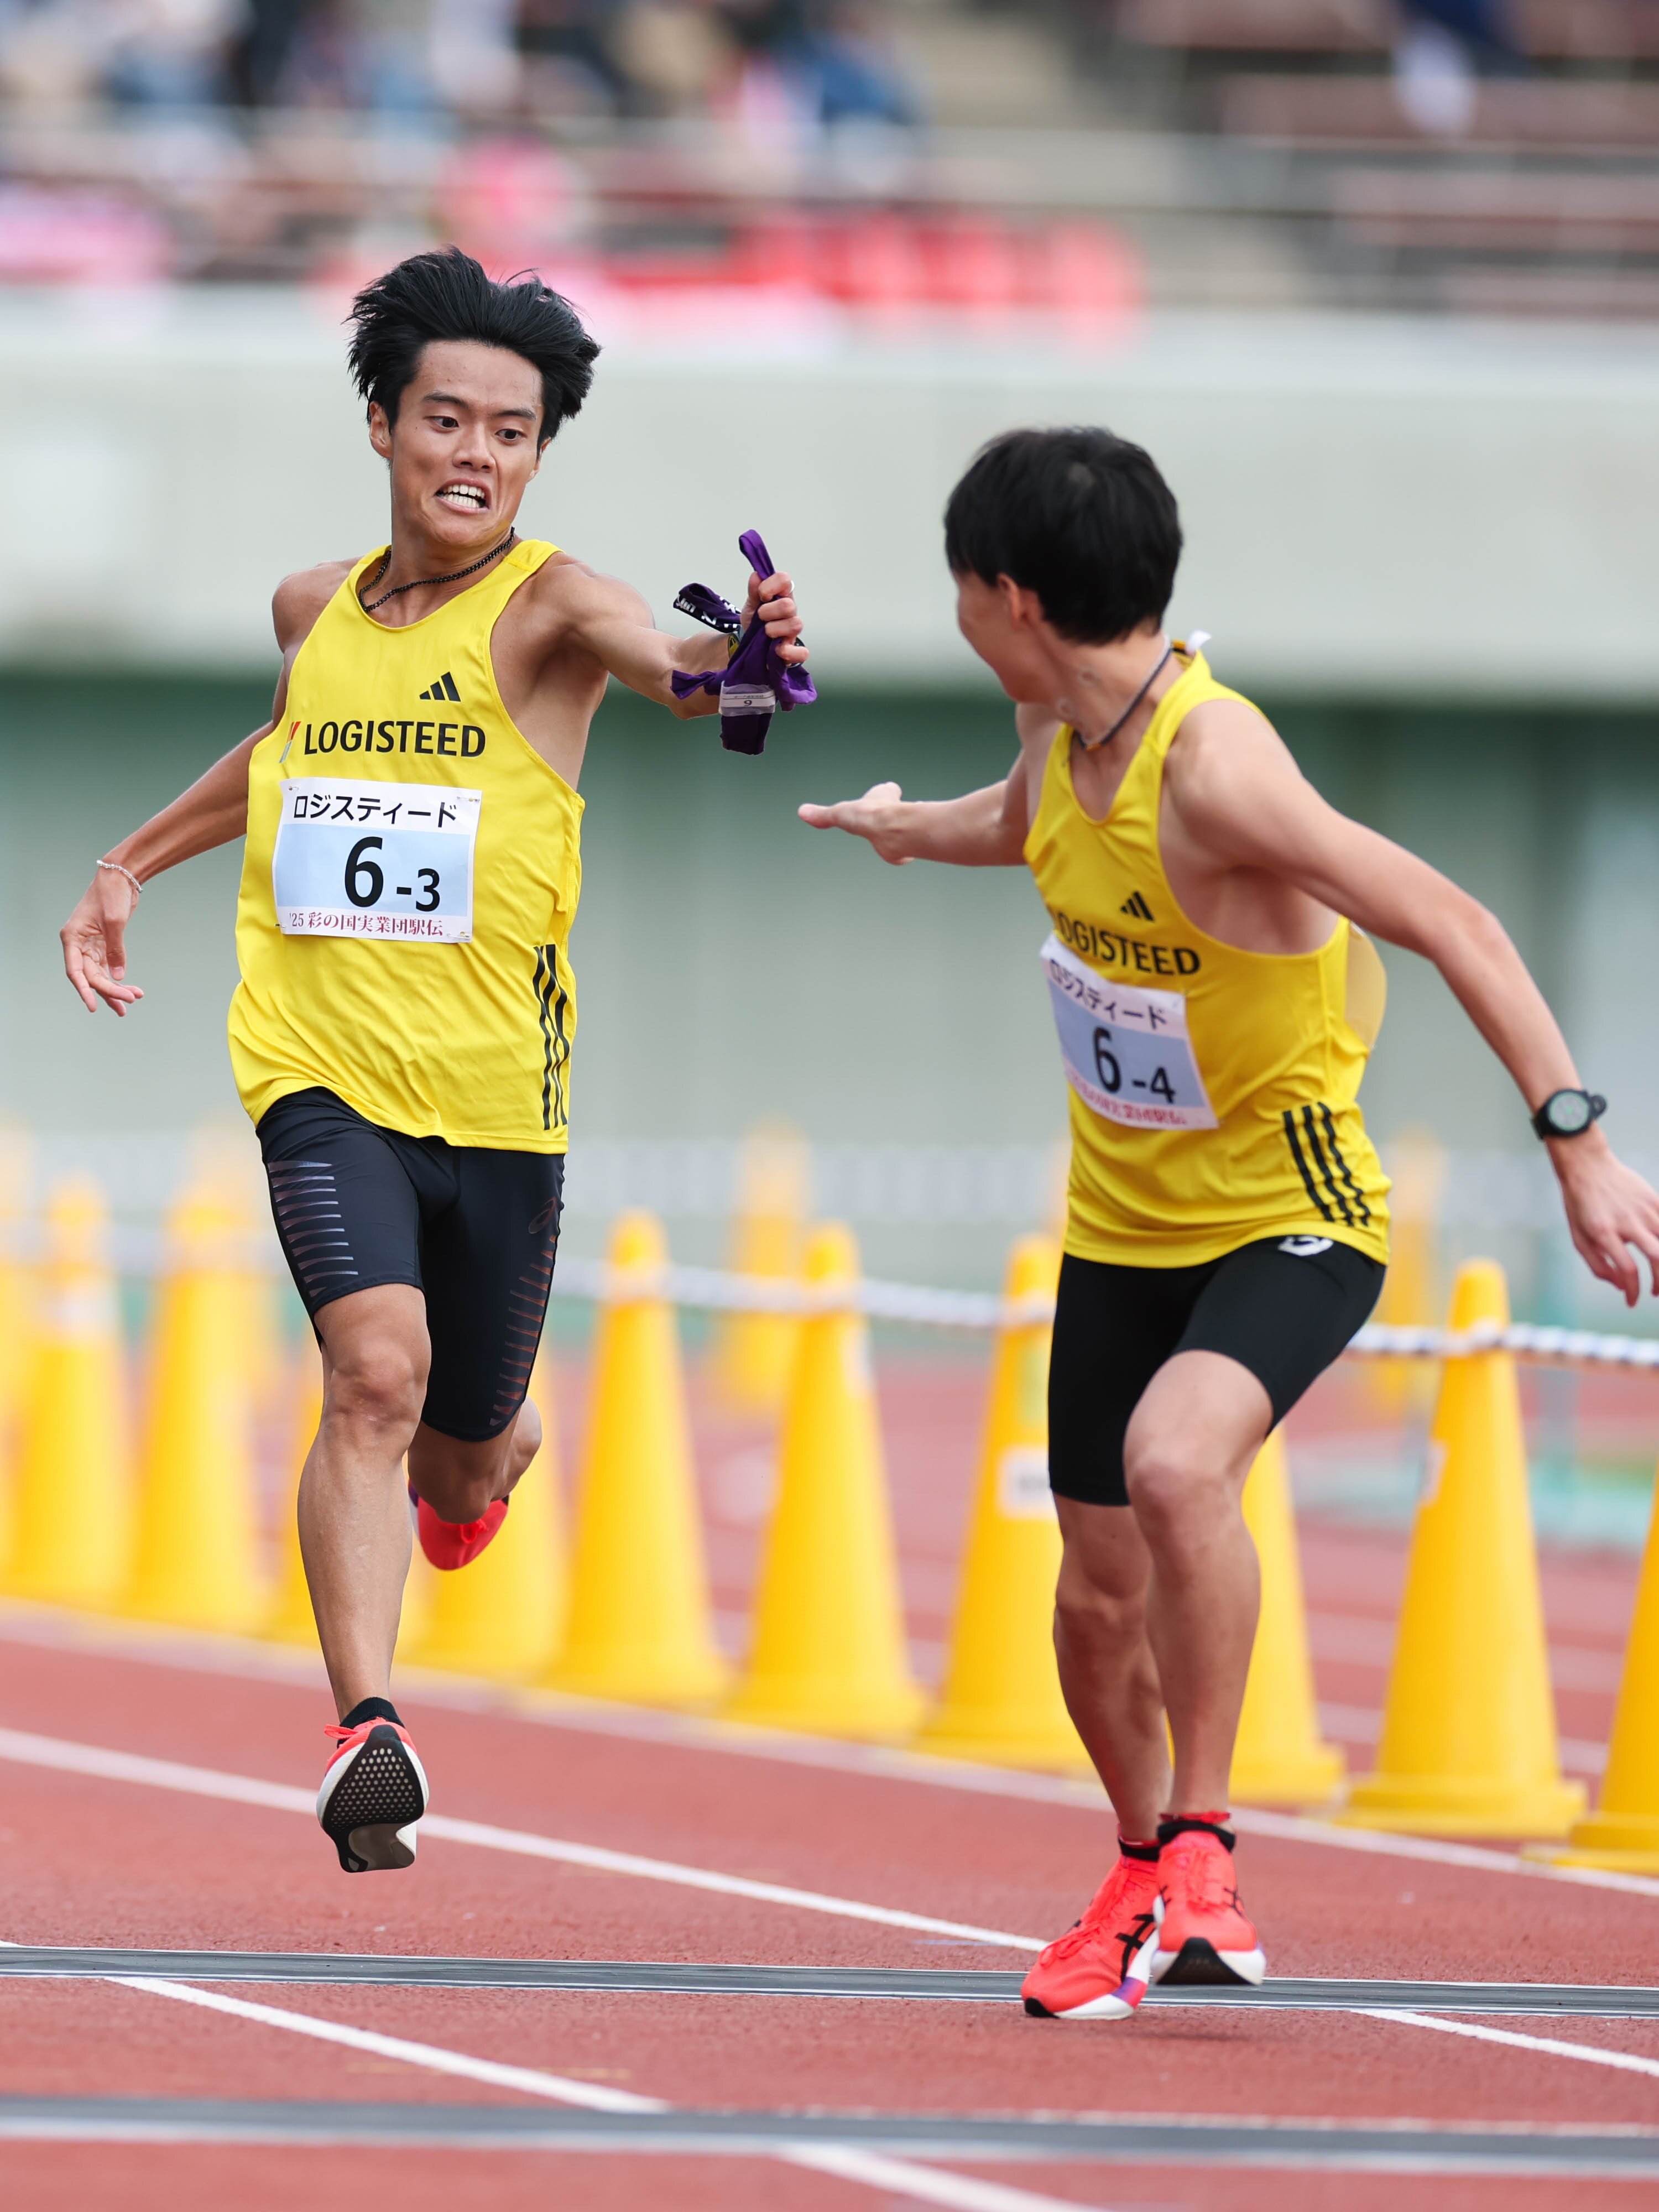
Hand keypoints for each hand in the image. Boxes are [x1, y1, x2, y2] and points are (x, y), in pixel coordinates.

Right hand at [61, 869, 143, 1016]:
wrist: (121, 877)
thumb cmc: (111, 894)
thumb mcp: (114, 922)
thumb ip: (115, 949)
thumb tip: (118, 976)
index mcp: (72, 938)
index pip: (75, 971)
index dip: (84, 990)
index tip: (93, 1006)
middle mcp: (78, 944)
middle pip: (90, 976)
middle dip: (108, 991)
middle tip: (128, 1003)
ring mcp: (90, 946)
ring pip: (99, 975)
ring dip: (115, 989)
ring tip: (132, 1001)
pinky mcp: (103, 945)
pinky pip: (108, 968)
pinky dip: (118, 978)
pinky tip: (130, 990)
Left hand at [743, 570, 808, 664]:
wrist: (750, 645)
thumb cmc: (756, 622)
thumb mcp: (751, 604)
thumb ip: (753, 590)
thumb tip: (756, 576)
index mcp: (781, 597)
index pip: (785, 580)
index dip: (771, 585)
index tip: (761, 595)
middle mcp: (790, 613)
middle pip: (789, 605)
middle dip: (769, 610)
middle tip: (760, 616)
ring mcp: (792, 632)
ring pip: (796, 625)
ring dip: (776, 629)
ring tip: (766, 632)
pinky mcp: (793, 651)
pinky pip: (801, 653)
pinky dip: (789, 652)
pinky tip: (778, 650)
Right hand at [798, 781, 911, 863]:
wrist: (890, 830)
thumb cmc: (867, 815)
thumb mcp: (839, 814)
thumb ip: (822, 815)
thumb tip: (802, 811)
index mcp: (881, 798)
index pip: (887, 790)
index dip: (886, 792)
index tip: (888, 790)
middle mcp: (895, 811)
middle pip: (897, 809)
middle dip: (894, 814)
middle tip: (890, 818)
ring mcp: (903, 828)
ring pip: (905, 828)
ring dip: (900, 833)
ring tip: (894, 838)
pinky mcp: (906, 845)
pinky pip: (906, 849)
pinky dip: (902, 852)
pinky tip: (898, 854)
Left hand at [1552, 1135, 1658, 1305]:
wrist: (1588, 1165)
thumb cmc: (1580, 1204)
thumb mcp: (1578, 1236)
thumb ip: (1598, 1265)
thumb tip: (1621, 1286)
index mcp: (1603, 1232)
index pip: (1628, 1269)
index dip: (1633, 1291)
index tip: (1632, 1302)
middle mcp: (1627, 1221)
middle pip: (1657, 1258)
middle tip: (1654, 1293)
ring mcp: (1644, 1209)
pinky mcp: (1654, 1200)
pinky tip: (1658, 1255)